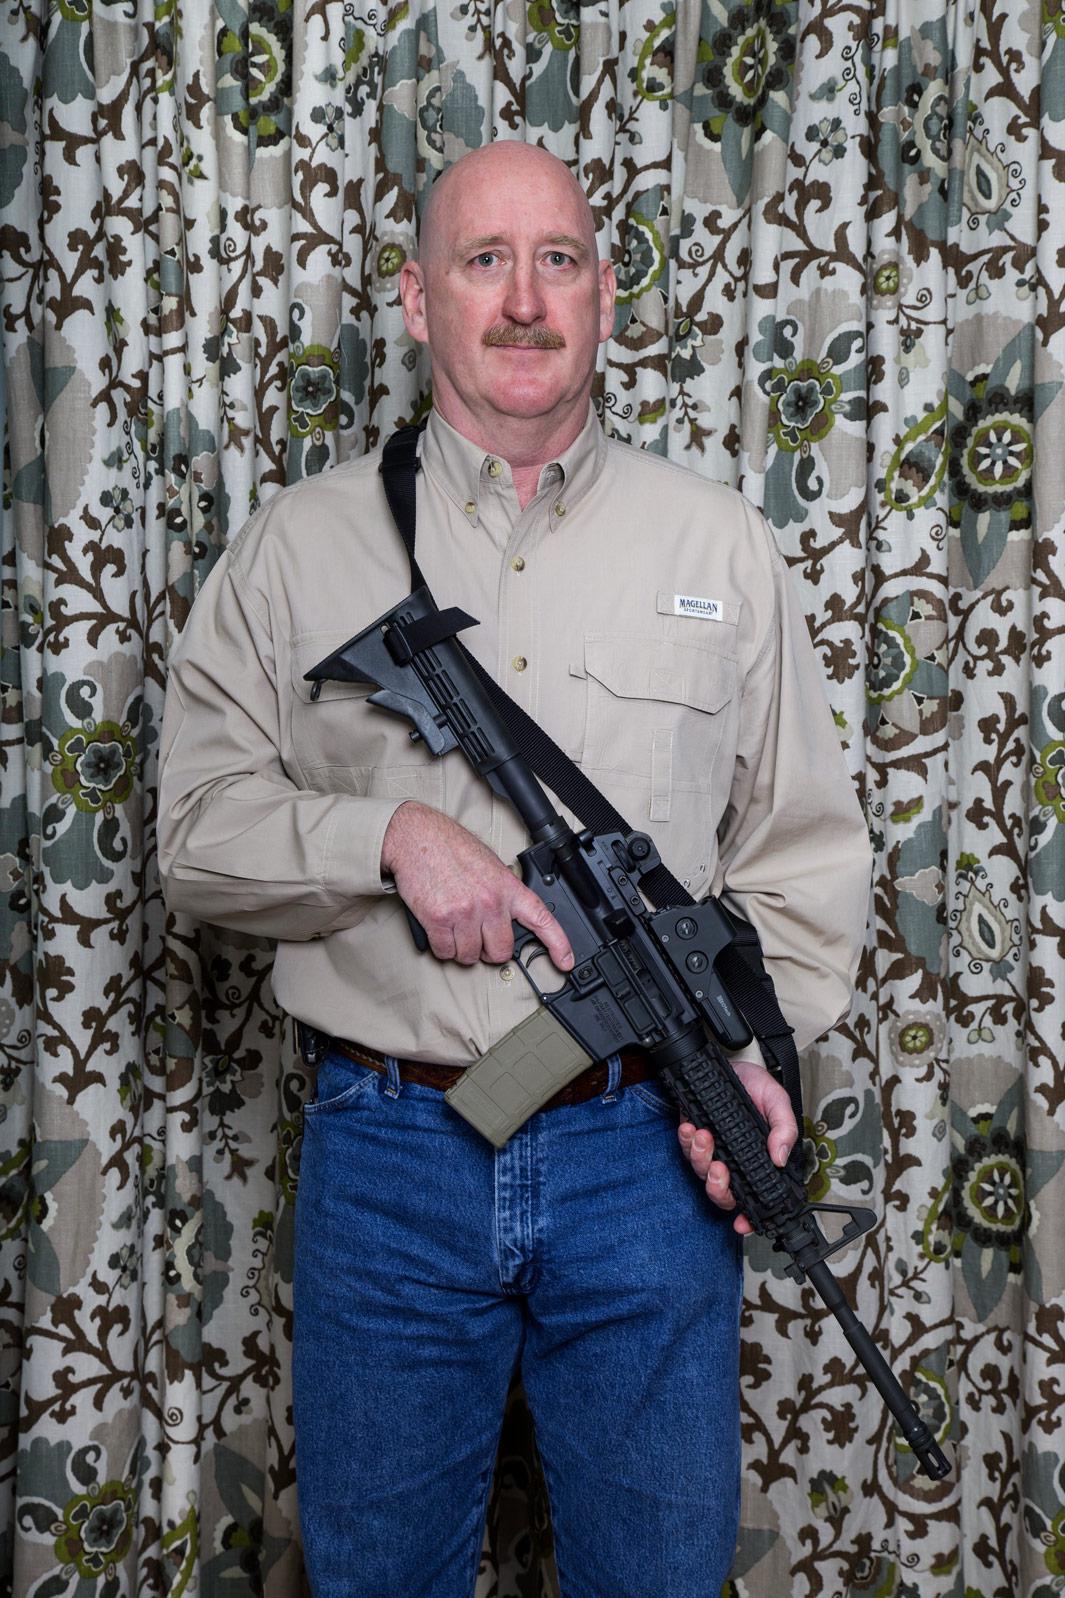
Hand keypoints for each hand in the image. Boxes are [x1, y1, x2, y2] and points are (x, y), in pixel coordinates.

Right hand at [381, 801, 573, 970]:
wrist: (417, 837)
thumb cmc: (450, 849)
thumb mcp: (489, 866)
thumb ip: (502, 894)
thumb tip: (507, 921)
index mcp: (507, 887)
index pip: (542, 919)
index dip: (558, 944)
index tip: (566, 961)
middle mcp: (490, 902)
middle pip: (500, 952)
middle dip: (489, 951)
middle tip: (478, 936)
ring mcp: (465, 912)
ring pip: (469, 957)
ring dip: (461, 949)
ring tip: (454, 925)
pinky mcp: (439, 920)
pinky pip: (445, 952)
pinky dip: (441, 947)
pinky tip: (439, 927)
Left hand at [677, 1059, 797, 1235]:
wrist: (733, 1062)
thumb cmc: (756, 1086)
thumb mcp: (778, 1102)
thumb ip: (784, 1129)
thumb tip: (780, 1159)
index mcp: (757, 1160)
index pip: (753, 1196)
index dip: (748, 1216)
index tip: (742, 1223)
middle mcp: (733, 1160)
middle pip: (721, 1192)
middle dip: (718, 1186)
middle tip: (719, 1168)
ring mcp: (712, 1149)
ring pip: (701, 1170)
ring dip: (701, 1157)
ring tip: (704, 1136)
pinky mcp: (693, 1135)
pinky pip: (685, 1147)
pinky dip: (686, 1140)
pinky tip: (691, 1127)